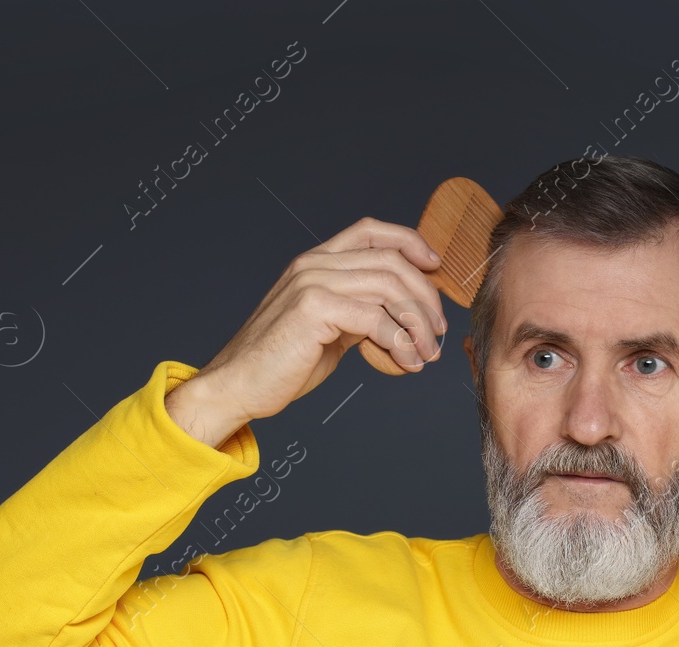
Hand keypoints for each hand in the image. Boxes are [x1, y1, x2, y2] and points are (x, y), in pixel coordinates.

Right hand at [187, 217, 447, 427]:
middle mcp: (313, 264)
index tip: (435, 267)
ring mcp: (312, 282)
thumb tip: (400, 316)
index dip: (409, 242)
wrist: (240, 384)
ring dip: (418, 323)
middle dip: (425, 296)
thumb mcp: (329, 328)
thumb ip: (359, 312)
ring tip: (428, 352)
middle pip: (390, 262)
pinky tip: (406, 362)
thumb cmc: (283, 362)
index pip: (370, 231)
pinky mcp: (313, 309)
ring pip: (389, 288)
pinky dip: (400, 343)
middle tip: (438, 331)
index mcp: (316, 262)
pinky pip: (376, 319)